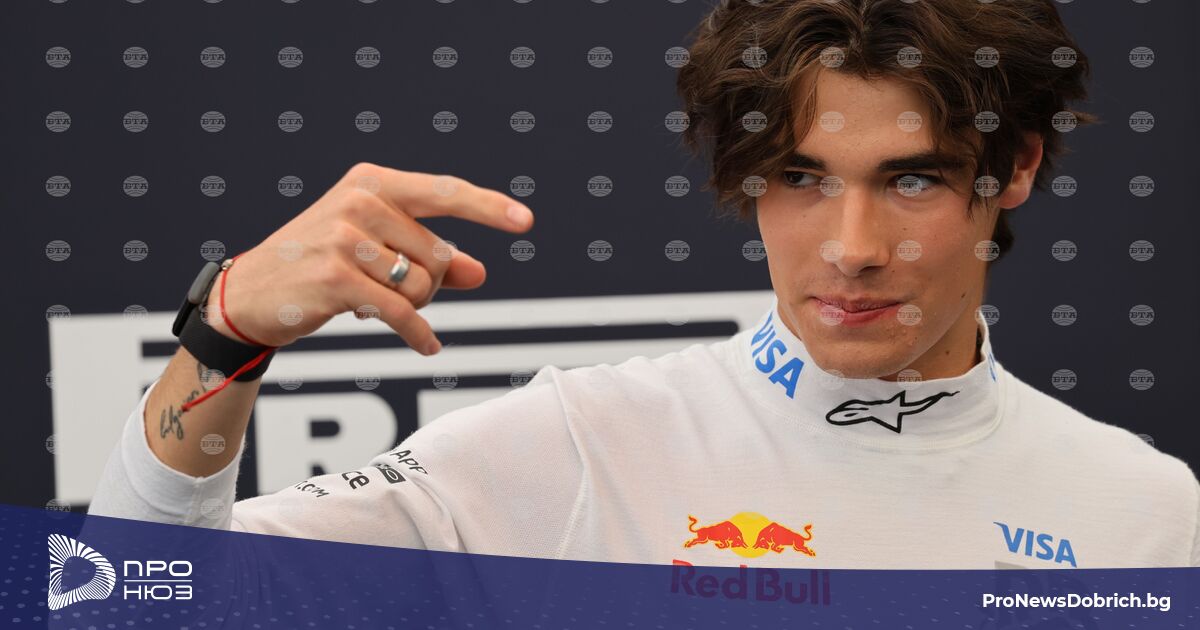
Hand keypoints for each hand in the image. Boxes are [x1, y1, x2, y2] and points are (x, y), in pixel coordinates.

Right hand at [202, 162, 533, 352]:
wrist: (250, 294)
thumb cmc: (319, 267)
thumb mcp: (374, 252)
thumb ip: (429, 258)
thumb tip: (480, 273)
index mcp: (371, 183)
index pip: (443, 192)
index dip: (487, 207)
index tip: (526, 221)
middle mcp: (359, 202)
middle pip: (438, 255)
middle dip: (428, 284)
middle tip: (392, 292)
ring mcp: (345, 238)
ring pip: (422, 285)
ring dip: (413, 307)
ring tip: (377, 306)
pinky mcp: (337, 278)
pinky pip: (402, 312)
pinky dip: (419, 334)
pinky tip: (427, 346)